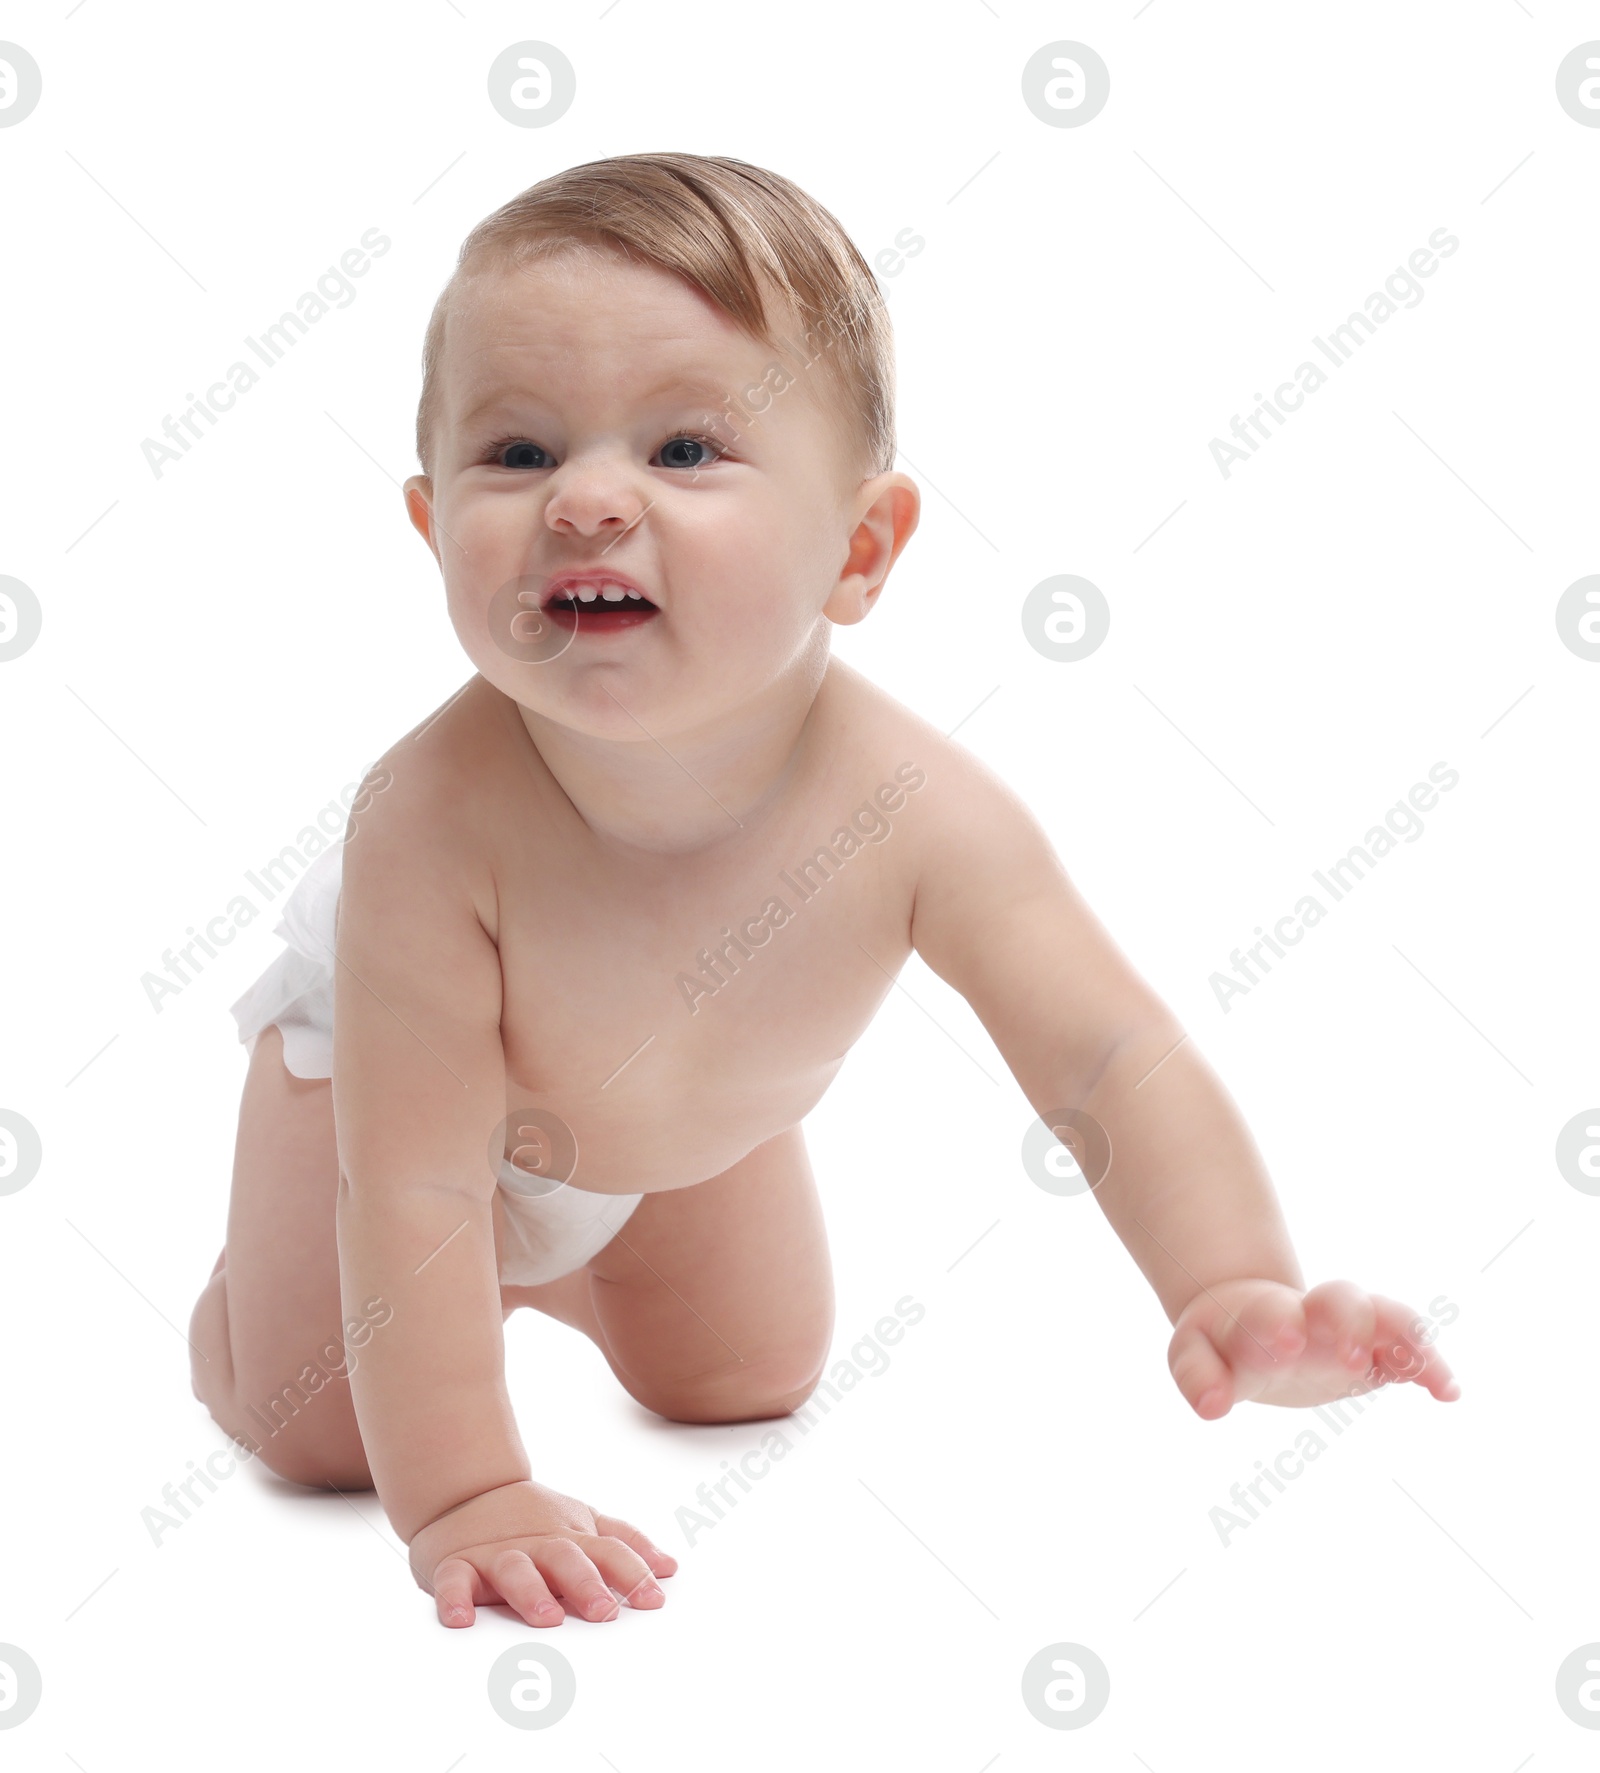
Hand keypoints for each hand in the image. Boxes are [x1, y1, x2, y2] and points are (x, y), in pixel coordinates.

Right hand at [407, 1478, 678, 1628]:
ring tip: (547, 1618)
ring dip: (532, 1593)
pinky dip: (454, 1599)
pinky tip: (462, 1619)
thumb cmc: (534, 1519)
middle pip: (566, 1559)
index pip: (609, 1551)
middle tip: (606, 1612)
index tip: (655, 1599)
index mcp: (571, 1537)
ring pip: (516, 1570)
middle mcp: (537, 1544)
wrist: (466, 1491)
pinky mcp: (456, 1564)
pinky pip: (453, 1581)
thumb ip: (625, 1544)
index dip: (633, 1573)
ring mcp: (496, 1554)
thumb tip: (669, 1568)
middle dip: (587, 1585)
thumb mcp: (583, 1524)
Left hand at [1166, 1278, 1459, 1417]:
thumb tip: (1211, 1408)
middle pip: (1338, 1299)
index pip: (1269, 1313)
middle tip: (1350, 1357)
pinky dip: (1429, 1366)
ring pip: (1382, 1315)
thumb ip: (1199, 1377)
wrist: (1253, 1317)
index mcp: (1260, 1315)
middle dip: (1347, 1320)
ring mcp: (1347, 1327)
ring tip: (1428, 1376)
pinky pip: (1409, 1347)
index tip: (1288, 1342)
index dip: (1277, 1325)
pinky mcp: (1376, 1348)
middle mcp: (1312, 1314)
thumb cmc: (1222, 1342)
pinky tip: (1447, 1392)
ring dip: (1402, 1338)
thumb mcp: (1195, 1356)